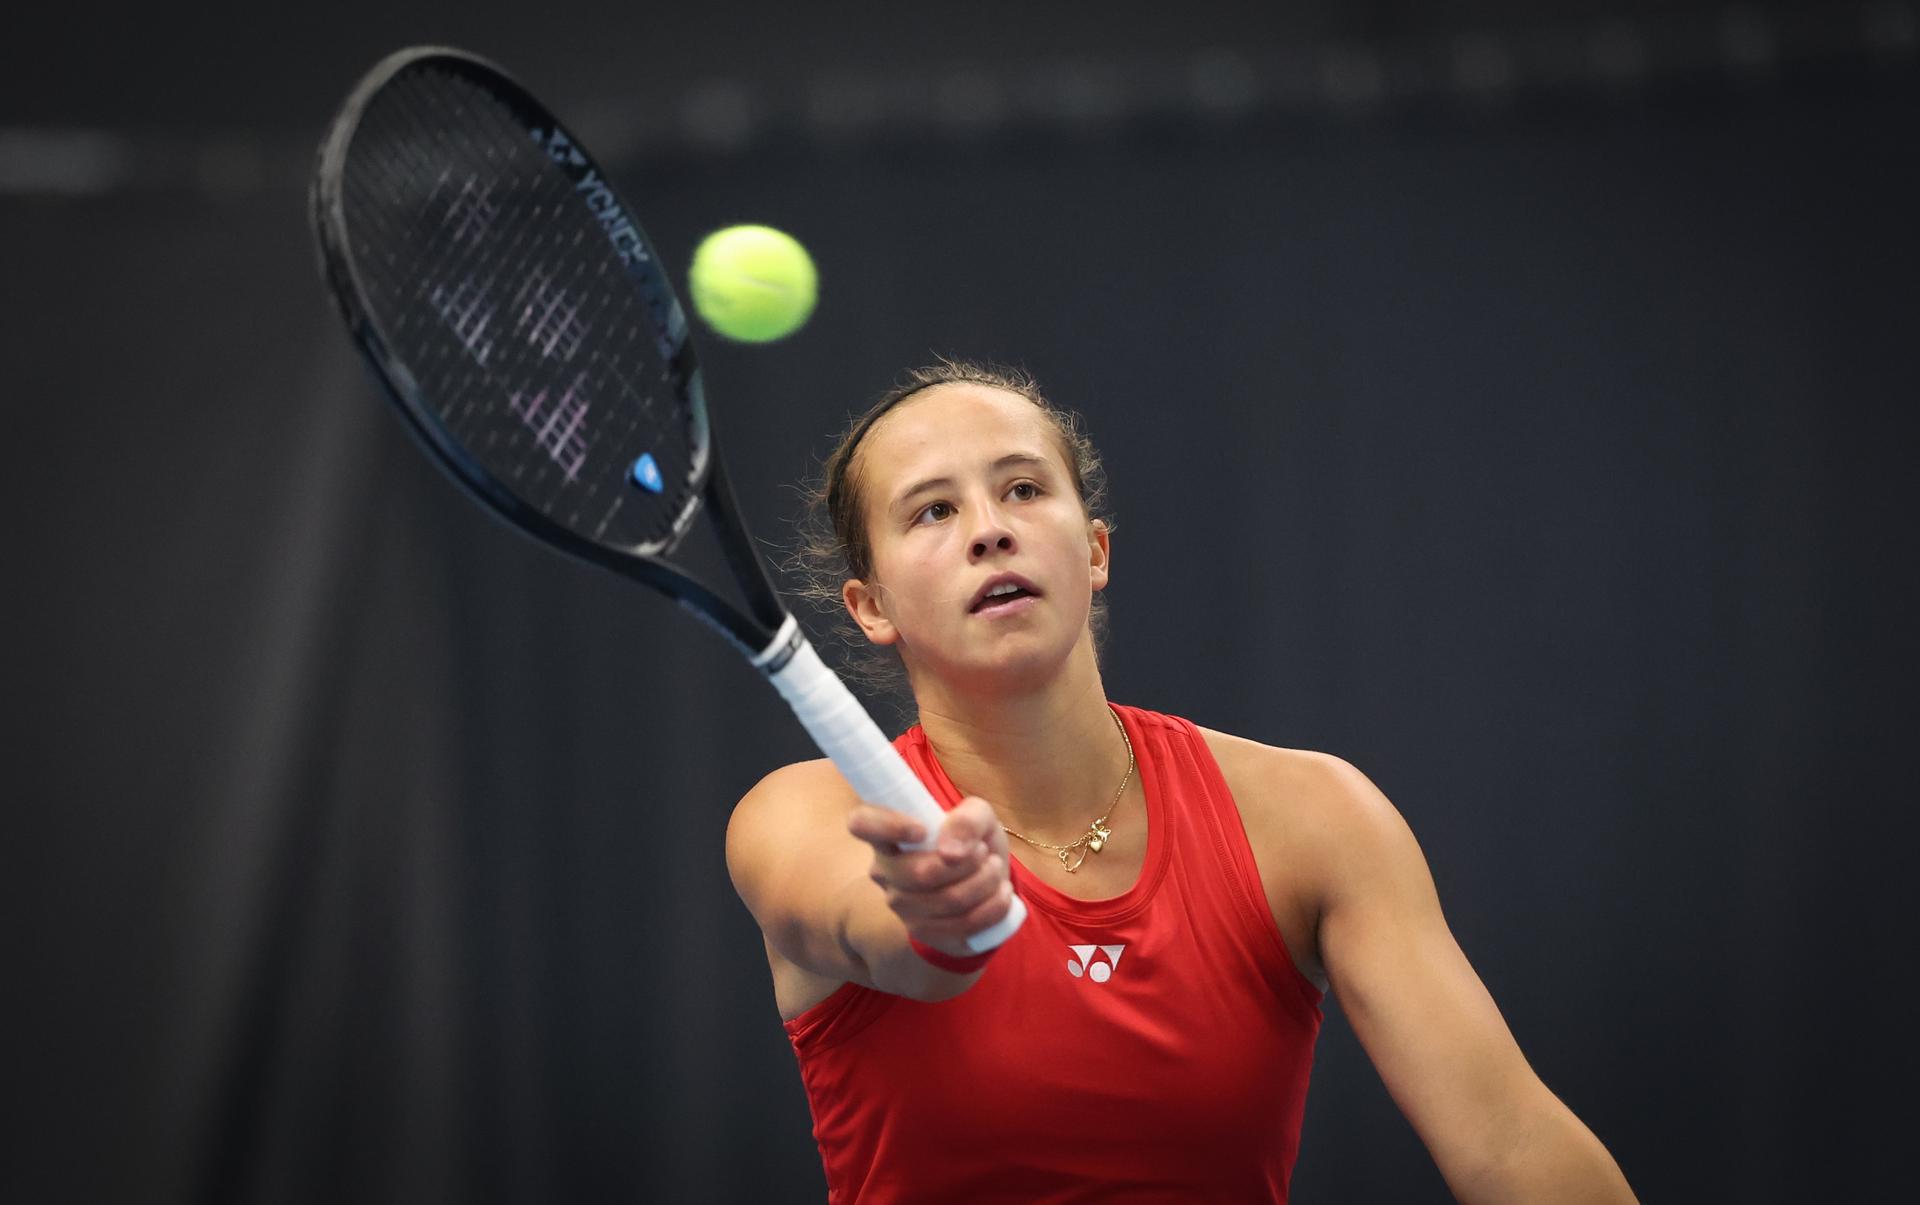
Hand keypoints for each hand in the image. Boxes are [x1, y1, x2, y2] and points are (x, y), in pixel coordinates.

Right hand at [847, 796, 1015, 959]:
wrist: (985, 882)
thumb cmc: (972, 840)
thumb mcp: (979, 816)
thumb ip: (968, 818)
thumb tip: (951, 852)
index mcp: (888, 833)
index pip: (862, 822)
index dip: (888, 825)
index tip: (922, 830)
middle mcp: (885, 871)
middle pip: (920, 873)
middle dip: (968, 862)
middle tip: (984, 852)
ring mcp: (901, 906)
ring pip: (947, 901)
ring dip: (985, 883)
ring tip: (995, 869)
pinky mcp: (923, 934)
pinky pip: (962, 925)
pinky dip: (991, 908)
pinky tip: (1000, 894)